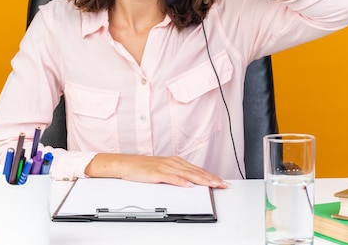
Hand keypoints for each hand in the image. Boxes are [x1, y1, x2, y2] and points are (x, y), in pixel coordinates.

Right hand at [85, 153, 227, 188]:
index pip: (196, 170)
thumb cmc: (142, 168)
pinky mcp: (156, 172)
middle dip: (210, 178)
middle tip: (223, 184)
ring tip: (212, 184)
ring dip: (200, 179)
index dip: (210, 176)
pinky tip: (188, 185)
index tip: (221, 181)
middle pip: (195, 171)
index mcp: (175, 161)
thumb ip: (175, 175)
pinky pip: (171, 177)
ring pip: (187, 174)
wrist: (125, 164)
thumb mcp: (161, 170)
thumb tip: (188, 183)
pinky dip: (181, 181)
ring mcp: (165, 167)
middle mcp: (172, 162)